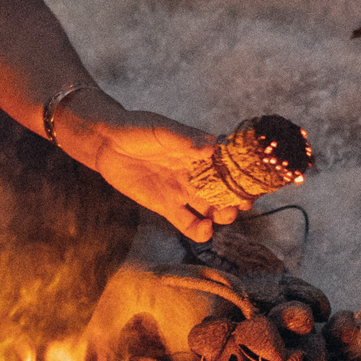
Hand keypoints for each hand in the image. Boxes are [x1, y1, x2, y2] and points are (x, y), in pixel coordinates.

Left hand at [83, 109, 239, 247]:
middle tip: (241, 204)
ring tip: (222, 216)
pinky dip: (200, 231)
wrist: (106, 143)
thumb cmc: (136, 129)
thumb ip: (187, 140)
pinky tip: (204, 229)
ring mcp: (183, 191)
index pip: (231, 166)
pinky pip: (188, 224)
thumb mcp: (163, 130)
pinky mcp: (167, 207)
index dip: (245, 176)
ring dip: (223, 216)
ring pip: (212, 210)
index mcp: (200, 152)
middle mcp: (196, 173)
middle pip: (227, 191)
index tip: (254, 184)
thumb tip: (214, 147)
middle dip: (239, 201)